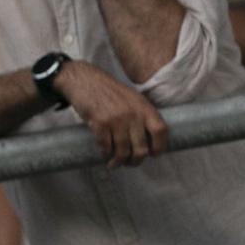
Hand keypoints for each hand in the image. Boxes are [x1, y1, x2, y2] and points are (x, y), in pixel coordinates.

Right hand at [52, 60, 168, 166]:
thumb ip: (141, 114)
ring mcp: (116, 119)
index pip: (160, 131)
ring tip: (114, 164)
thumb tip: (147, 137)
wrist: (84, 80)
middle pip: (141, 148)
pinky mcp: (99, 123)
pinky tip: (104, 154)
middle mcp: (132, 114)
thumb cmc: (108, 90)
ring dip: (118, 162)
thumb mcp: (132, 97)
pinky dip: (105, 154)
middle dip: (135, 161)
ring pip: (122, 151)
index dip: (159, 147)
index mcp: (144, 106)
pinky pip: (105, 147)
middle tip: (130, 163)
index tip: (154, 154)